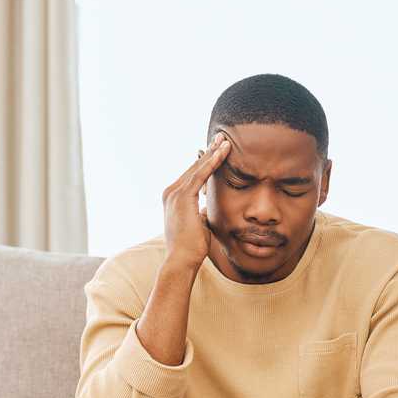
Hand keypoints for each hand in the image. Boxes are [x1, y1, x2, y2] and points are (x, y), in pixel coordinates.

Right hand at [162, 132, 230, 269]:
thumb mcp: (198, 224)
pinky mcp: (182, 196)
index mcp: (173, 198)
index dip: (205, 162)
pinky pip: (200, 174)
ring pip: (197, 168)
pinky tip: (224, 152)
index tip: (217, 151)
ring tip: (226, 140)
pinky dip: (213, 162)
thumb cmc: (191, 247)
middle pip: (194, 167)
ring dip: (213, 153)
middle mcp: (171, 193)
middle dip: (209, 151)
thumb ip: (200, 212)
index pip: (192, 175)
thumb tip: (207, 209)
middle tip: (222, 137)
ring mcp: (174, 193)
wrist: (182, 260)